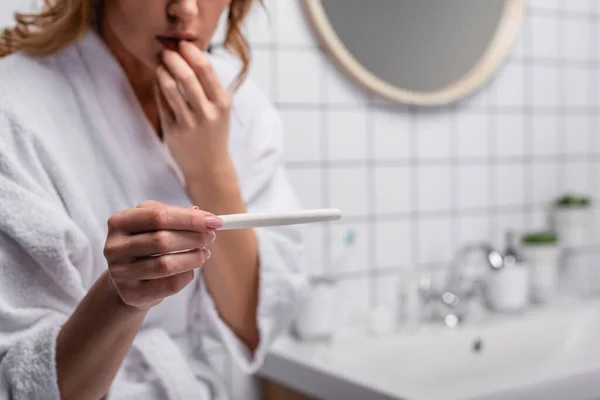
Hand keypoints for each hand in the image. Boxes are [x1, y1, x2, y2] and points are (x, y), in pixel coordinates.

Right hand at [103, 200, 222, 309]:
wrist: (128, 280)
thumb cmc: (147, 245)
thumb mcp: (155, 224)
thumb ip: (177, 215)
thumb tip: (205, 216)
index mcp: (119, 221)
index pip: (157, 216)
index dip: (190, 219)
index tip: (215, 221)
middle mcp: (114, 247)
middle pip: (162, 240)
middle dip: (194, 238)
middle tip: (211, 237)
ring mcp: (119, 272)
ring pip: (166, 265)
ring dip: (193, 258)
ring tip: (203, 254)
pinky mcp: (131, 294)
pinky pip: (169, 285)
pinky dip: (186, 276)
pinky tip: (189, 270)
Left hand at [155, 41, 232, 178]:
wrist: (209, 166)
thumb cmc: (214, 132)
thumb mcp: (221, 109)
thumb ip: (208, 85)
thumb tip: (189, 55)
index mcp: (223, 103)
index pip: (206, 69)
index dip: (191, 52)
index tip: (182, 44)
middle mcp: (208, 113)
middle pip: (187, 76)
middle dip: (173, 58)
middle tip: (166, 51)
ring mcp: (190, 123)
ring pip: (170, 88)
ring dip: (162, 71)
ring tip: (161, 64)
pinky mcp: (174, 131)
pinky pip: (162, 102)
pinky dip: (159, 87)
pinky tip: (159, 80)